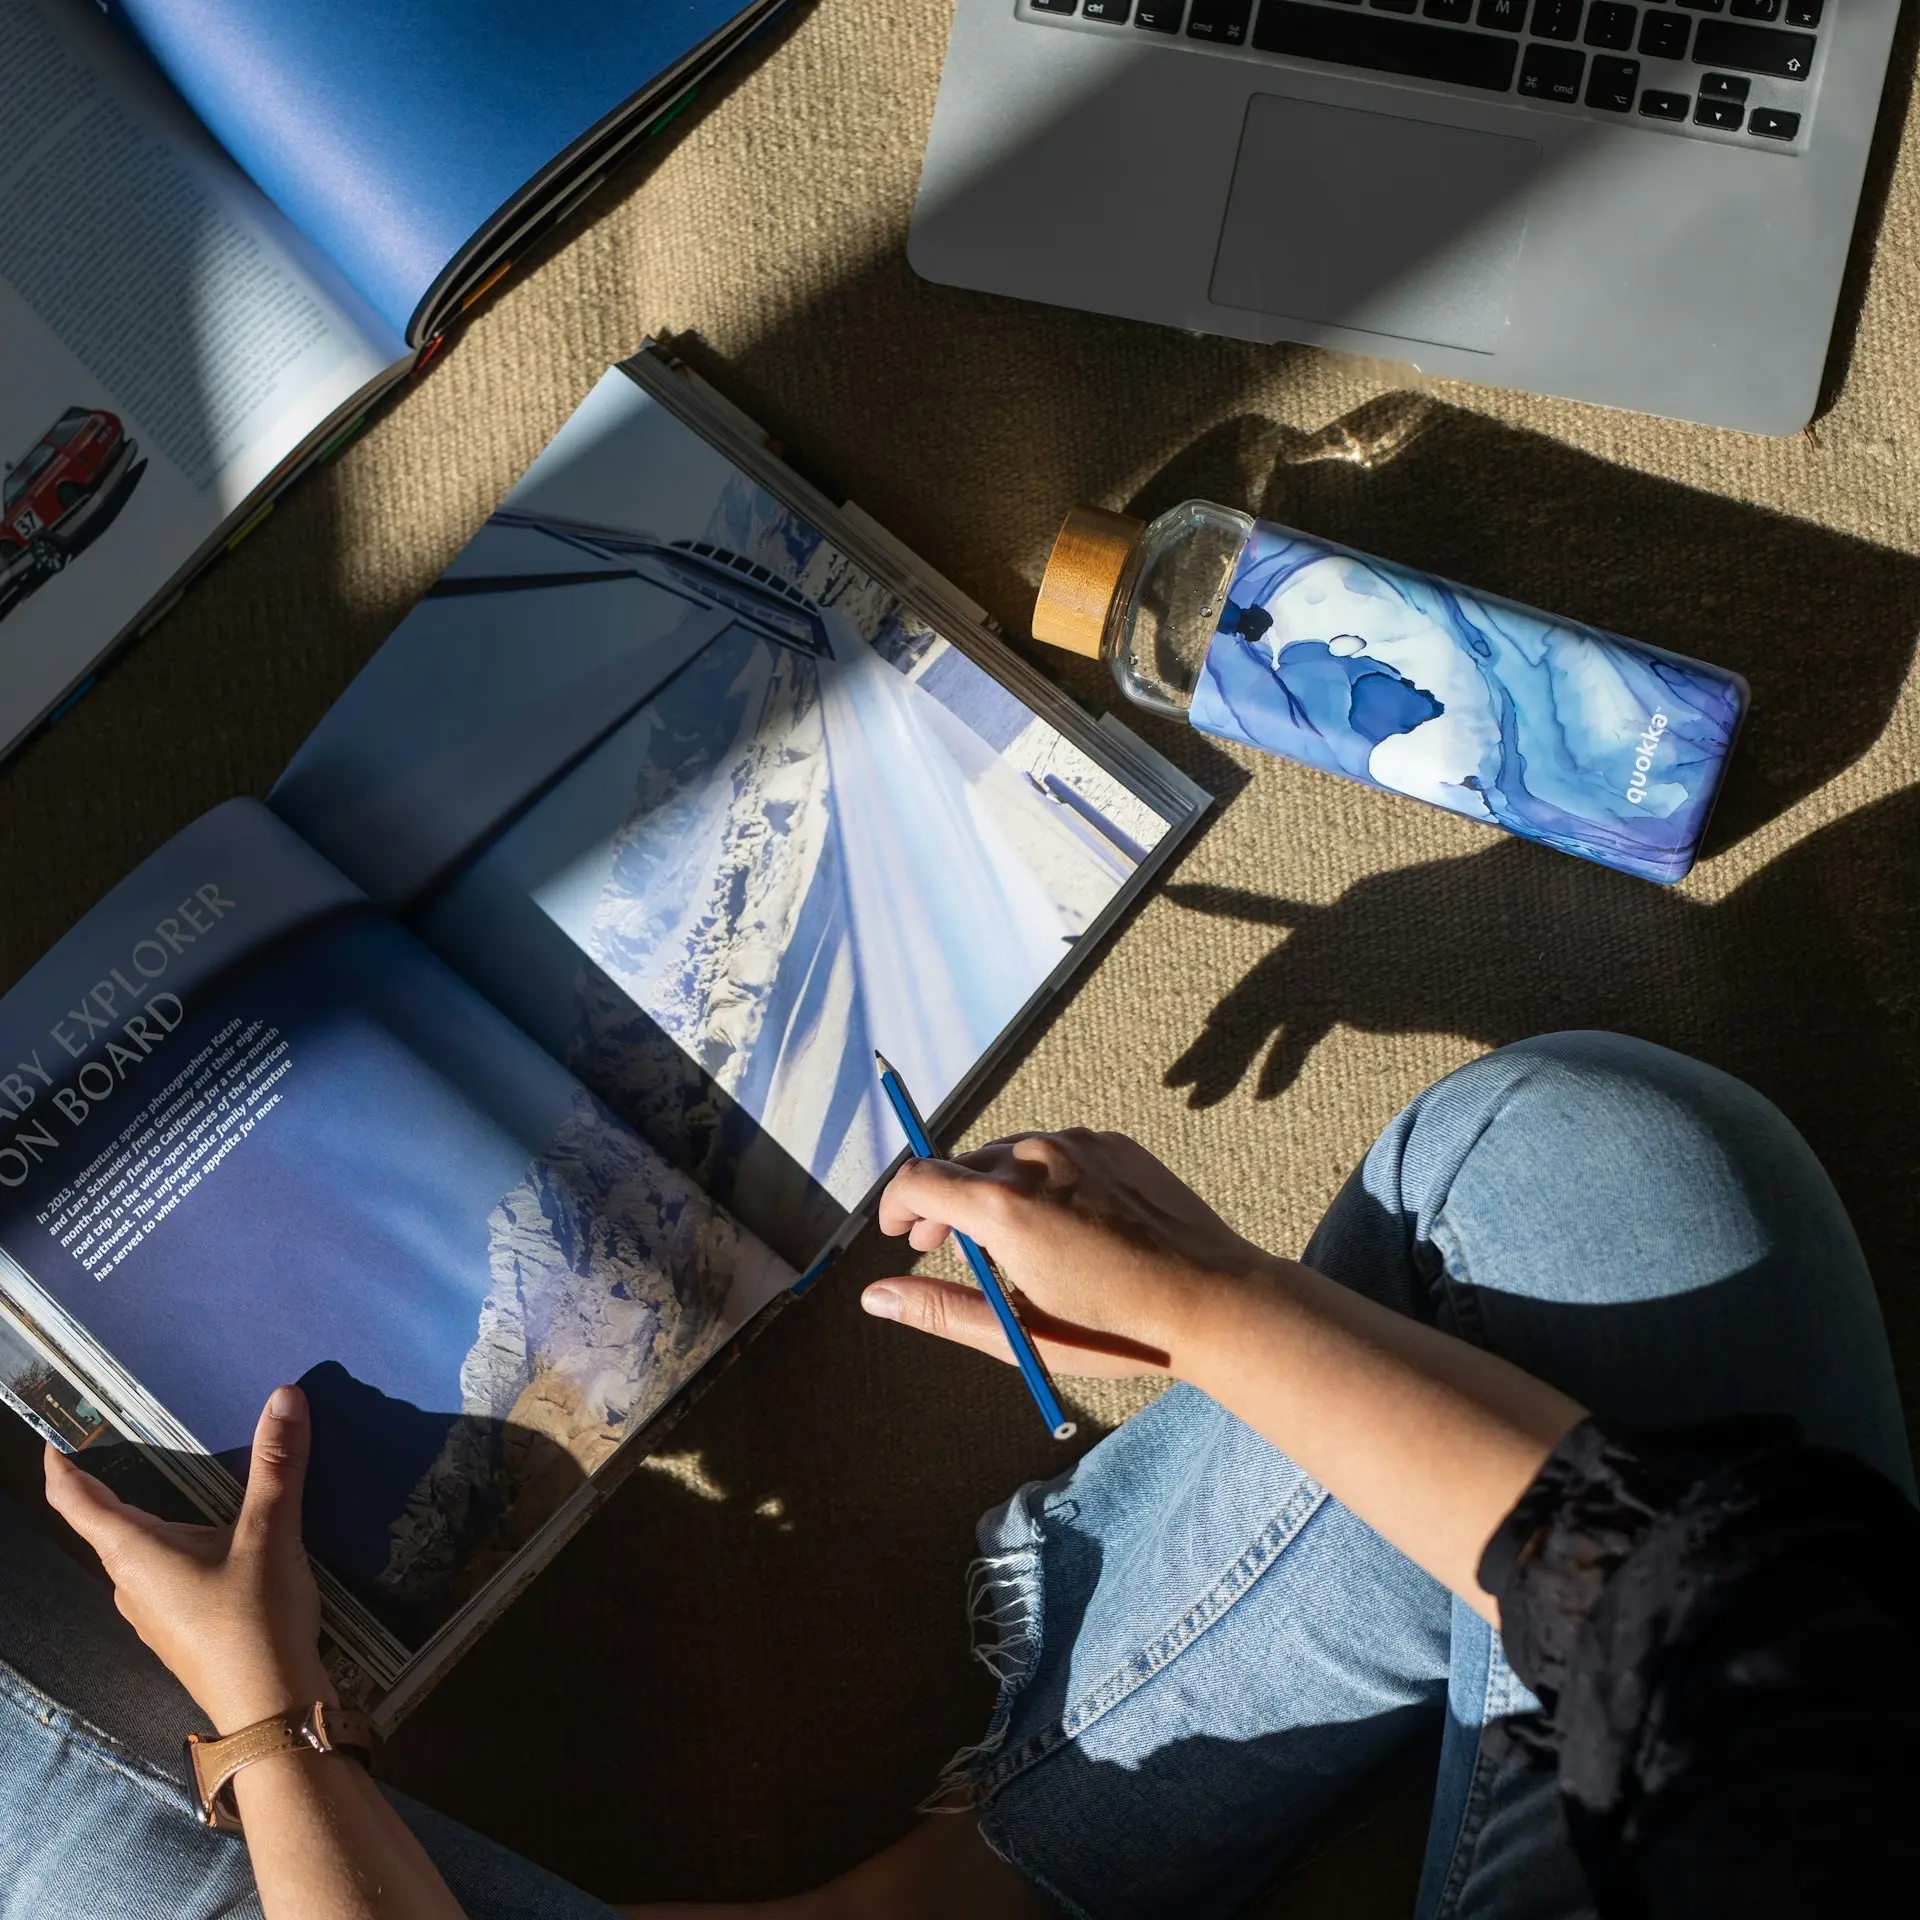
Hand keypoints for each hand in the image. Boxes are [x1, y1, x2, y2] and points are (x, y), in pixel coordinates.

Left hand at [44, 1384, 334, 1733]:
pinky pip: (164, 1575)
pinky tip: (218, 1541)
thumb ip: (276, 1466)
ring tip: (186, 1483)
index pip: (76, 1501)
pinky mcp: (176, 1631)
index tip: (57, 1433)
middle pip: (108, 1524)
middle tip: (136, 1439)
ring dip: (153, 1517)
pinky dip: (177, 1546)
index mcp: (134, 1553)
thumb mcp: (271, 1535)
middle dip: (115, 1483)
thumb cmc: (254, 1619)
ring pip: (140, 1551)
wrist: (271, 1708)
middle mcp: (129, 1582)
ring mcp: (151, 1613)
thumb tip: (284, 1394)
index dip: (61, 1465)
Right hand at [866, 1129, 1279, 1377]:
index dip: (897, 1207)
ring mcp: (1078, 1144)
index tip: (899, 1234)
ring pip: (1007, 1154)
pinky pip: (1056, 1151)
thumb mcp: (1018, 1332)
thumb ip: (939, 1310)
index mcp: (1004, 1206)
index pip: (918, 1180)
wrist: (1213, 1299)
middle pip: (960, 1165)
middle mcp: (1036, 1159)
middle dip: (941, 1203)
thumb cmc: (1115, 1328)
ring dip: (990, 1188)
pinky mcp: (1113, 1144)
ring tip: (1002, 1238)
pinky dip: (1040, 1178)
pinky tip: (1060, 1222)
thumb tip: (875, 1297)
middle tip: (940, 1245)